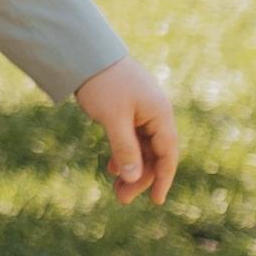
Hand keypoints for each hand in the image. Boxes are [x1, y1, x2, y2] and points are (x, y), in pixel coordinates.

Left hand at [74, 55, 182, 203]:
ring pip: (142, 148)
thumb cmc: (103, 84)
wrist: (87, 54)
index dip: (163, 179)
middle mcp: (157, 115)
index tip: (155, 201)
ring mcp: (143, 112)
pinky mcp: (129, 110)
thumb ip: (125, 149)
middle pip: (155, 154)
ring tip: (116, 190)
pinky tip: (111, 168)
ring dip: (131, 168)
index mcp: (160, 115)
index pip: (168, 154)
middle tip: (121, 199)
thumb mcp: (113, 119)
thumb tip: (133, 178)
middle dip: (140, 177)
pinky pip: (132, 138)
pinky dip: (123, 154)